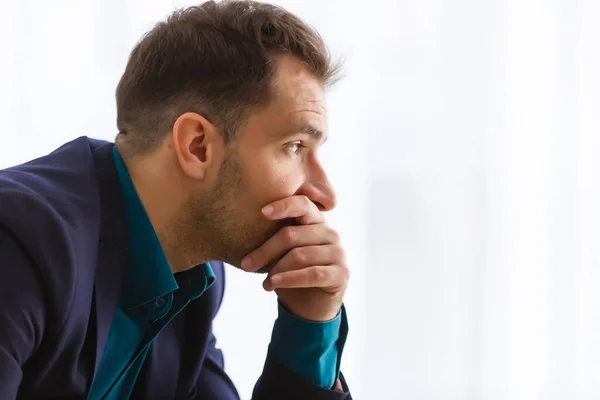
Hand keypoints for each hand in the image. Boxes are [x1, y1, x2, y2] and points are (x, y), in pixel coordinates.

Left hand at [241, 195, 348, 321]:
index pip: (302, 204)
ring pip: (300, 256)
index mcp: (315, 221)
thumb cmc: (292, 272)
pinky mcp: (341, 273)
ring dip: (276, 270)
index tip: (262, 212)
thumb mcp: (281, 253)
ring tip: (264, 282)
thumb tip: (241, 227)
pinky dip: (289, 279)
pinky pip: (312, 274)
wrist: (310, 305)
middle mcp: (329, 233)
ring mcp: (338, 253)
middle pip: (292, 234)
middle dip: (265, 250)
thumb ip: (273, 237)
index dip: (283, 206)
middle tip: (245, 264)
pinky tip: (273, 284)